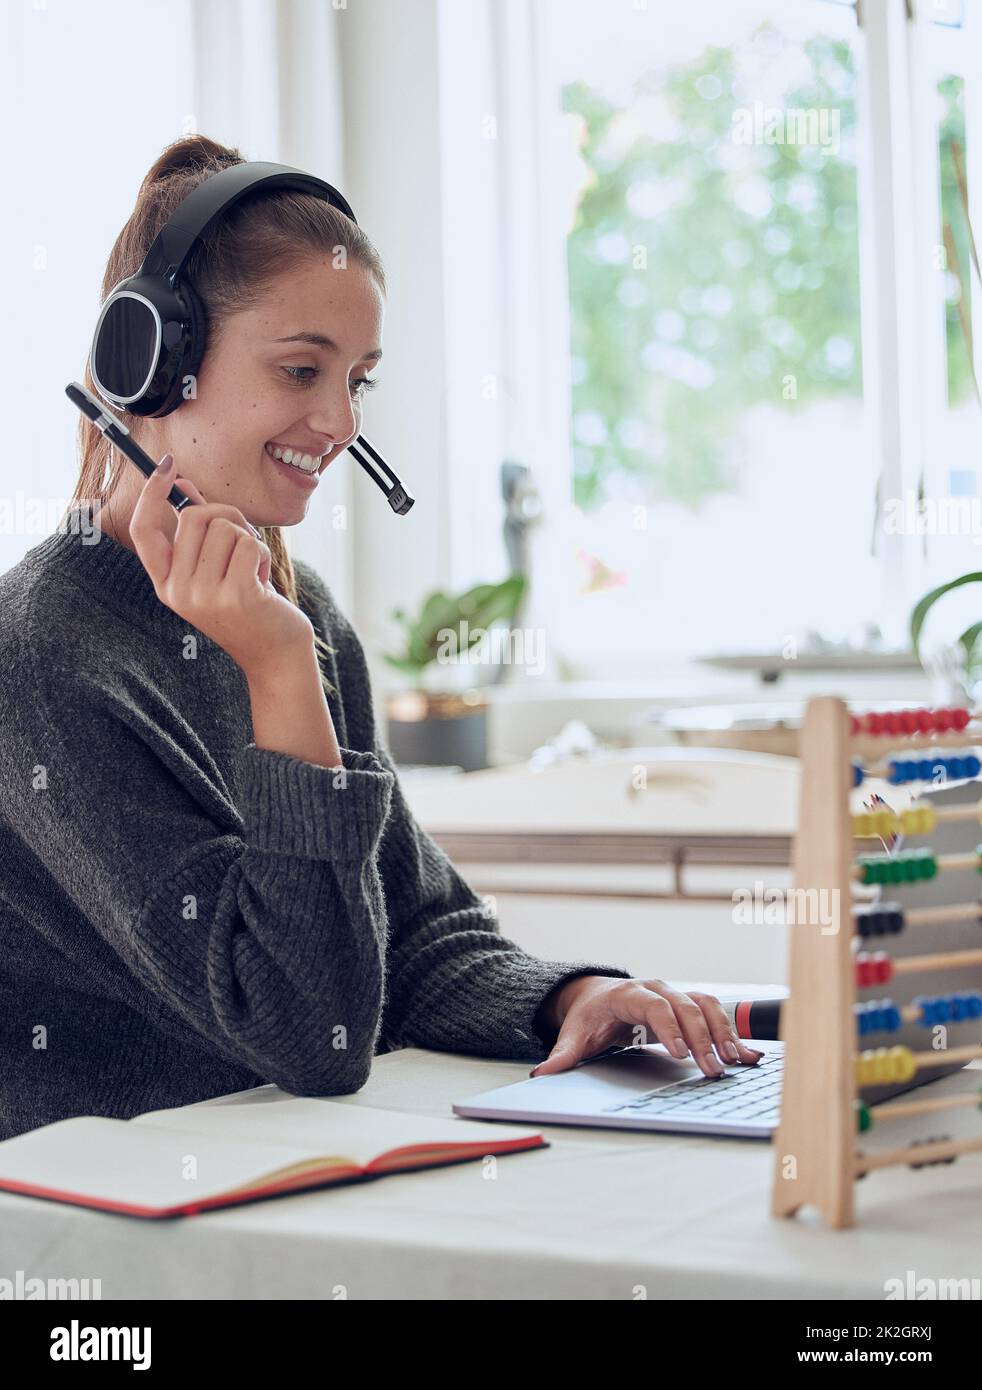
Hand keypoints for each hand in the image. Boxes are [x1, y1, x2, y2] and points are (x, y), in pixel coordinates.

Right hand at [129, 454, 314, 676]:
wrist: (274, 655)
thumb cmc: (247, 605)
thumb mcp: (213, 568)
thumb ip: (198, 531)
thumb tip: (183, 484)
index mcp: (165, 584)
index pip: (142, 530)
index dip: (151, 494)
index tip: (166, 466)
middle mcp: (178, 591)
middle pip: (194, 517)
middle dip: (227, 516)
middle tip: (243, 538)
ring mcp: (204, 596)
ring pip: (225, 527)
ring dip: (248, 540)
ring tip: (252, 569)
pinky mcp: (235, 596)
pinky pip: (249, 544)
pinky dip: (262, 555)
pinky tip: (262, 581)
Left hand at [530, 976, 764, 1077]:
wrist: (597, 994)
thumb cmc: (589, 1015)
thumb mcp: (575, 1033)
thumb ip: (563, 1054)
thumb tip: (542, 1075)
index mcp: (629, 993)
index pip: (653, 1006)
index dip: (669, 1027)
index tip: (681, 1053)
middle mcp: (657, 989)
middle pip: (686, 1007)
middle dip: (701, 1038)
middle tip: (712, 1069)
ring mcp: (675, 994)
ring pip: (706, 1006)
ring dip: (722, 1033)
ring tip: (734, 1063)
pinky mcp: (688, 1005)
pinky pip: (715, 1013)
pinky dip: (732, 1033)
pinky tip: (748, 1056)